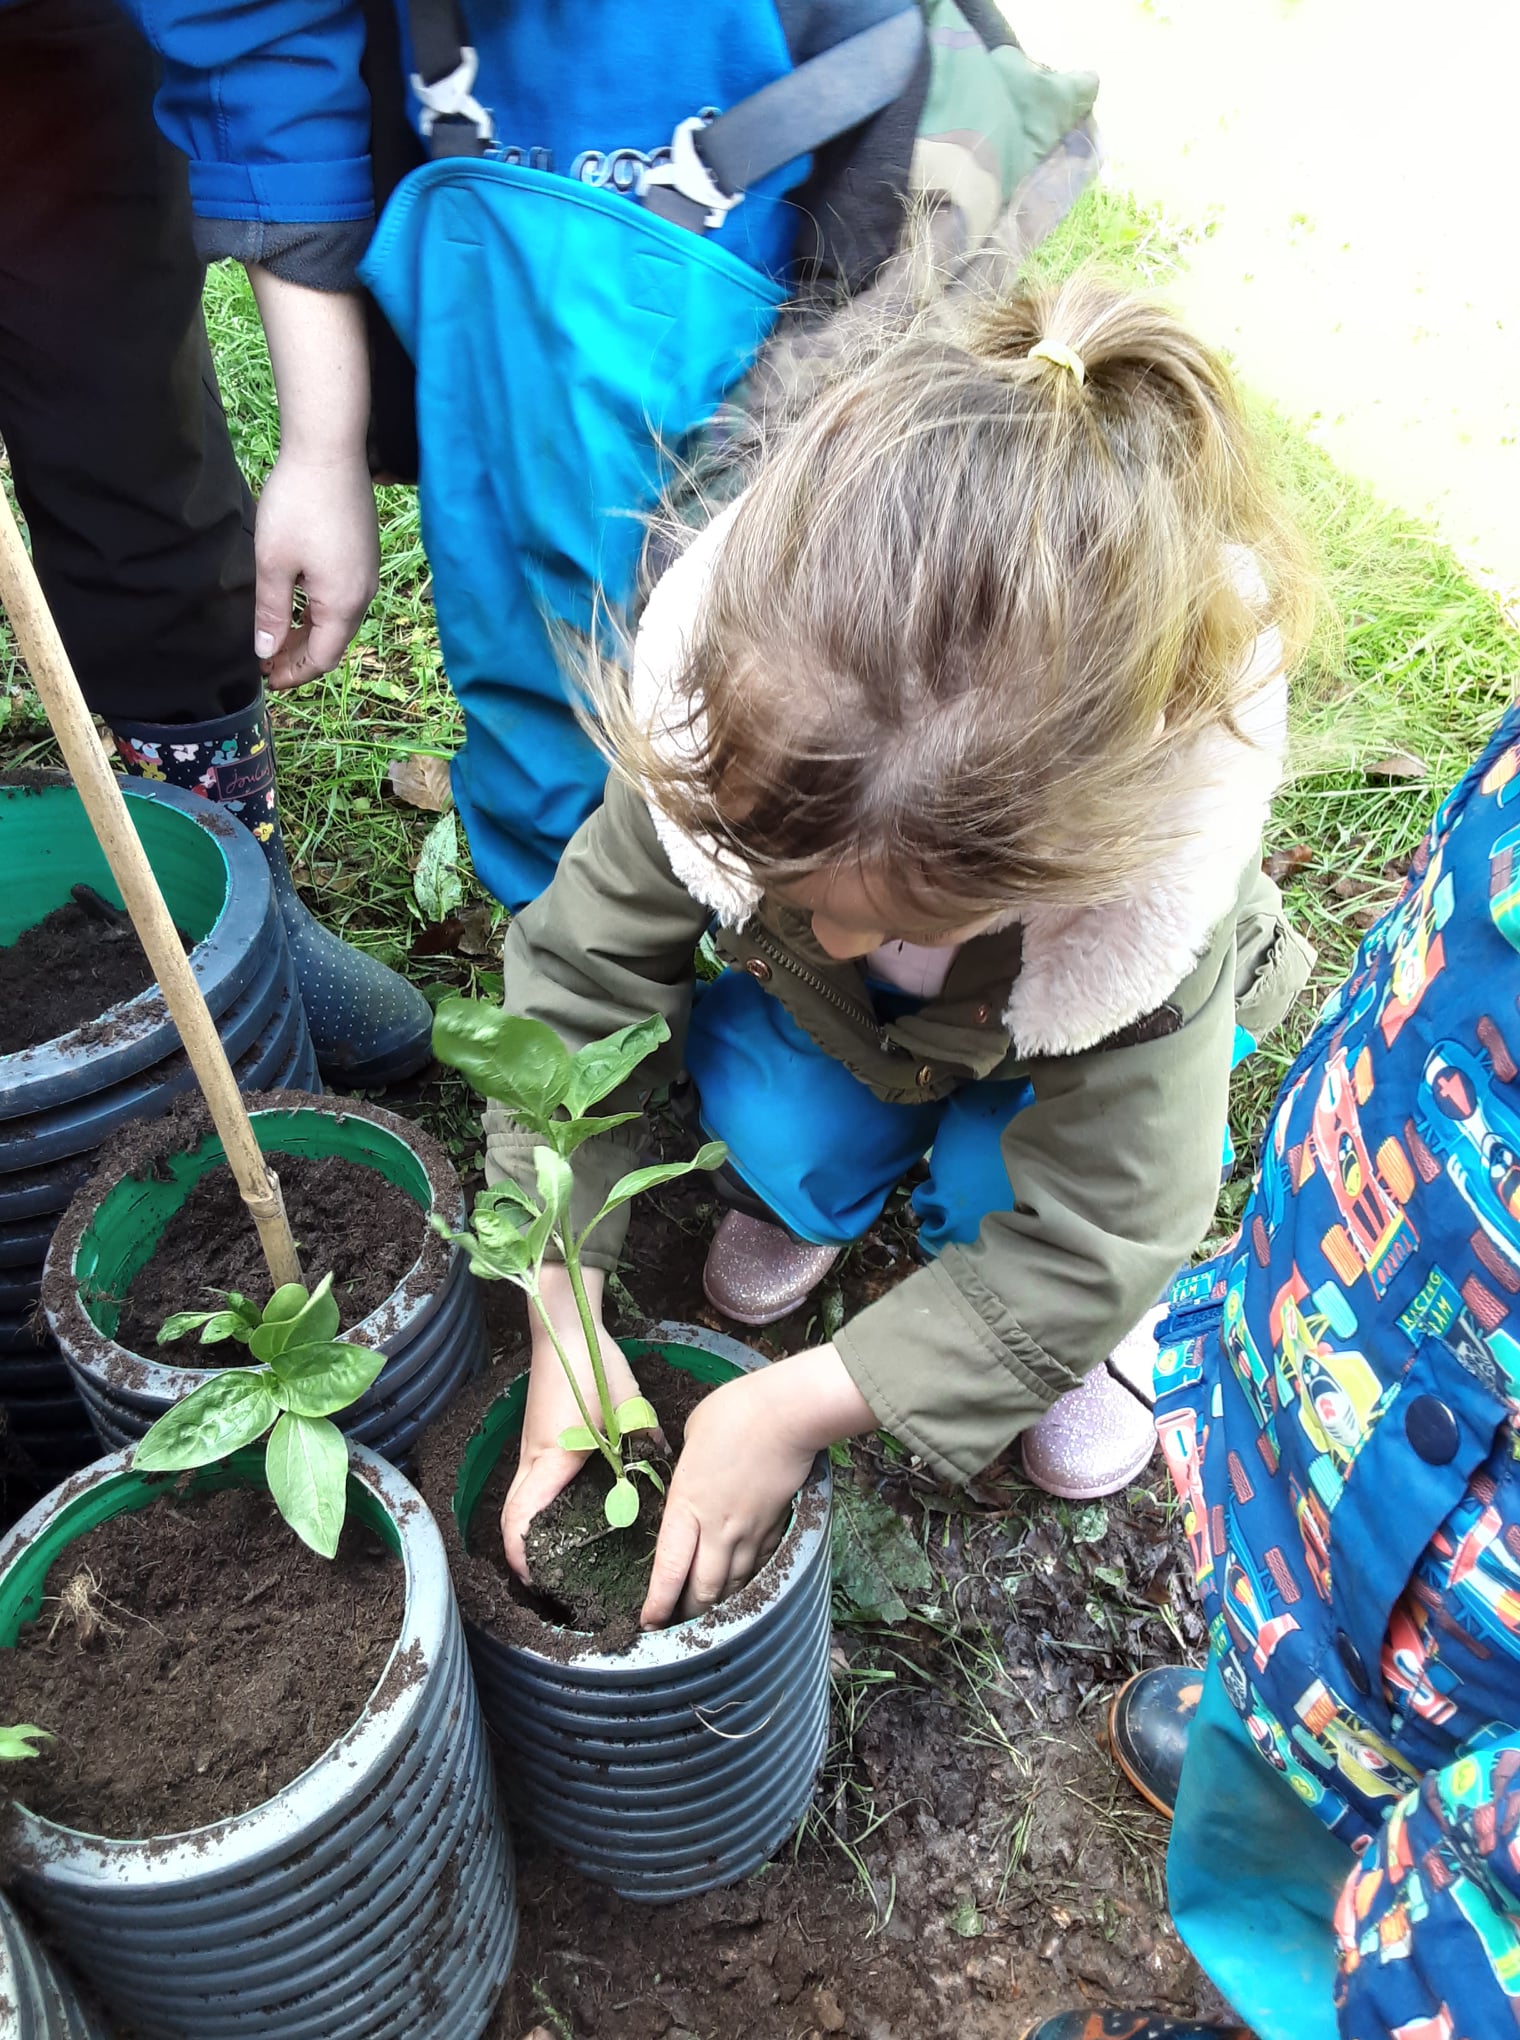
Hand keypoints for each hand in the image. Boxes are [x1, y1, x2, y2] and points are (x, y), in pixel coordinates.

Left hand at [253, 448, 378, 687]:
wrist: (329, 451)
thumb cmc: (297, 506)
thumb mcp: (273, 563)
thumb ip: (271, 611)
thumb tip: (266, 650)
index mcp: (342, 603)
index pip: (322, 658)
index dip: (293, 673)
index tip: (266, 678)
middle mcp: (363, 594)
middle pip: (333, 642)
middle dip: (300, 656)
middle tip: (266, 659)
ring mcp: (367, 574)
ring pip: (338, 620)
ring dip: (309, 633)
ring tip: (278, 634)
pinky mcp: (364, 555)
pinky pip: (344, 597)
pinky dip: (320, 611)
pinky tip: (298, 603)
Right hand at [501, 1266, 650, 1579]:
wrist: (564, 1326)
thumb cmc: (591, 1365)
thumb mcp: (626, 1406)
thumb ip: (642, 1440)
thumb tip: (663, 1467)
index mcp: (552, 1458)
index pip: (521, 1519)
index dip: (524, 1556)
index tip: (540, 1582)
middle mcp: (534, 1460)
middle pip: (514, 1518)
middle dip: (524, 1554)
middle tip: (552, 1580)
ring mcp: (532, 1449)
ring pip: (519, 1502)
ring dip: (528, 1532)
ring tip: (557, 1555)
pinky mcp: (539, 1439)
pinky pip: (530, 1485)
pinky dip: (535, 1508)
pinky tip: (565, 1513)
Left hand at [640, 1344, 875, 1628]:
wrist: (788, 1415)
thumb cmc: (734, 1414)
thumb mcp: (693, 1436)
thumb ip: (687, 1467)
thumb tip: (691, 1477)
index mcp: (688, 1504)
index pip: (668, 1569)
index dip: (658, 1603)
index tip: (647, 1623)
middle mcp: (718, 1528)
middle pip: (703, 1590)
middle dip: (687, 1613)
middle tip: (675, 1625)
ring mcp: (750, 1530)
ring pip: (732, 1585)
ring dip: (718, 1604)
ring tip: (707, 1615)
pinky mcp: (775, 1526)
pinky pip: (758, 1566)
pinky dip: (747, 1582)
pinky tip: (742, 1586)